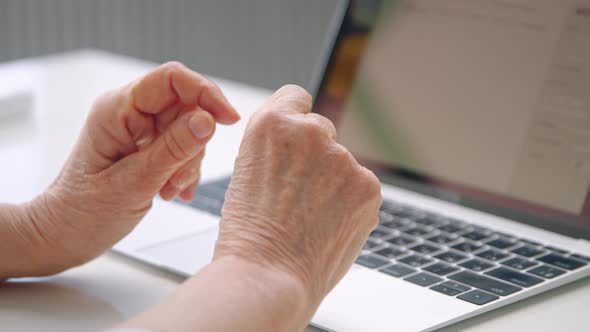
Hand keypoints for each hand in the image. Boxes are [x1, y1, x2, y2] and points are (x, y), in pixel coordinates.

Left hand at [26, 62, 238, 274]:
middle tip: (180, 176)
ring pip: (188, 129)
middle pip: (185, 106)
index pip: (171, 80)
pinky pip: (182, 146)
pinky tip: (171, 190)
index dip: (206, 93)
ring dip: (188, 162)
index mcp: (116, 110)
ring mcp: (138, 129)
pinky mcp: (147, 145)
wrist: (66, 234)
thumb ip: (173, 150)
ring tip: (169, 189)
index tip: (228, 119)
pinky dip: (184, 169)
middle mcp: (128, 113)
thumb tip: (207, 121)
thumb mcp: (133, 183)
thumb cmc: (83, 212)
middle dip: (194, 143)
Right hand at [215, 85, 381, 317]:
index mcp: (271, 123)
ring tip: (309, 218)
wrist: (267, 277)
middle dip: (314, 156)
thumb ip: (278, 148)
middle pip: (322, 131)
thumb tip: (306, 145)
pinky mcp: (368, 186)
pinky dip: (350, 203)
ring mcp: (342, 158)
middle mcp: (310, 132)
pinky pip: (360, 185)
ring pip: (342, 162)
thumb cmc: (248, 234)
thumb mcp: (247, 172)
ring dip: (333, 182)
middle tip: (297, 194)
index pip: (297, 97)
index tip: (296, 139)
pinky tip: (328, 225)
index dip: (295, 120)